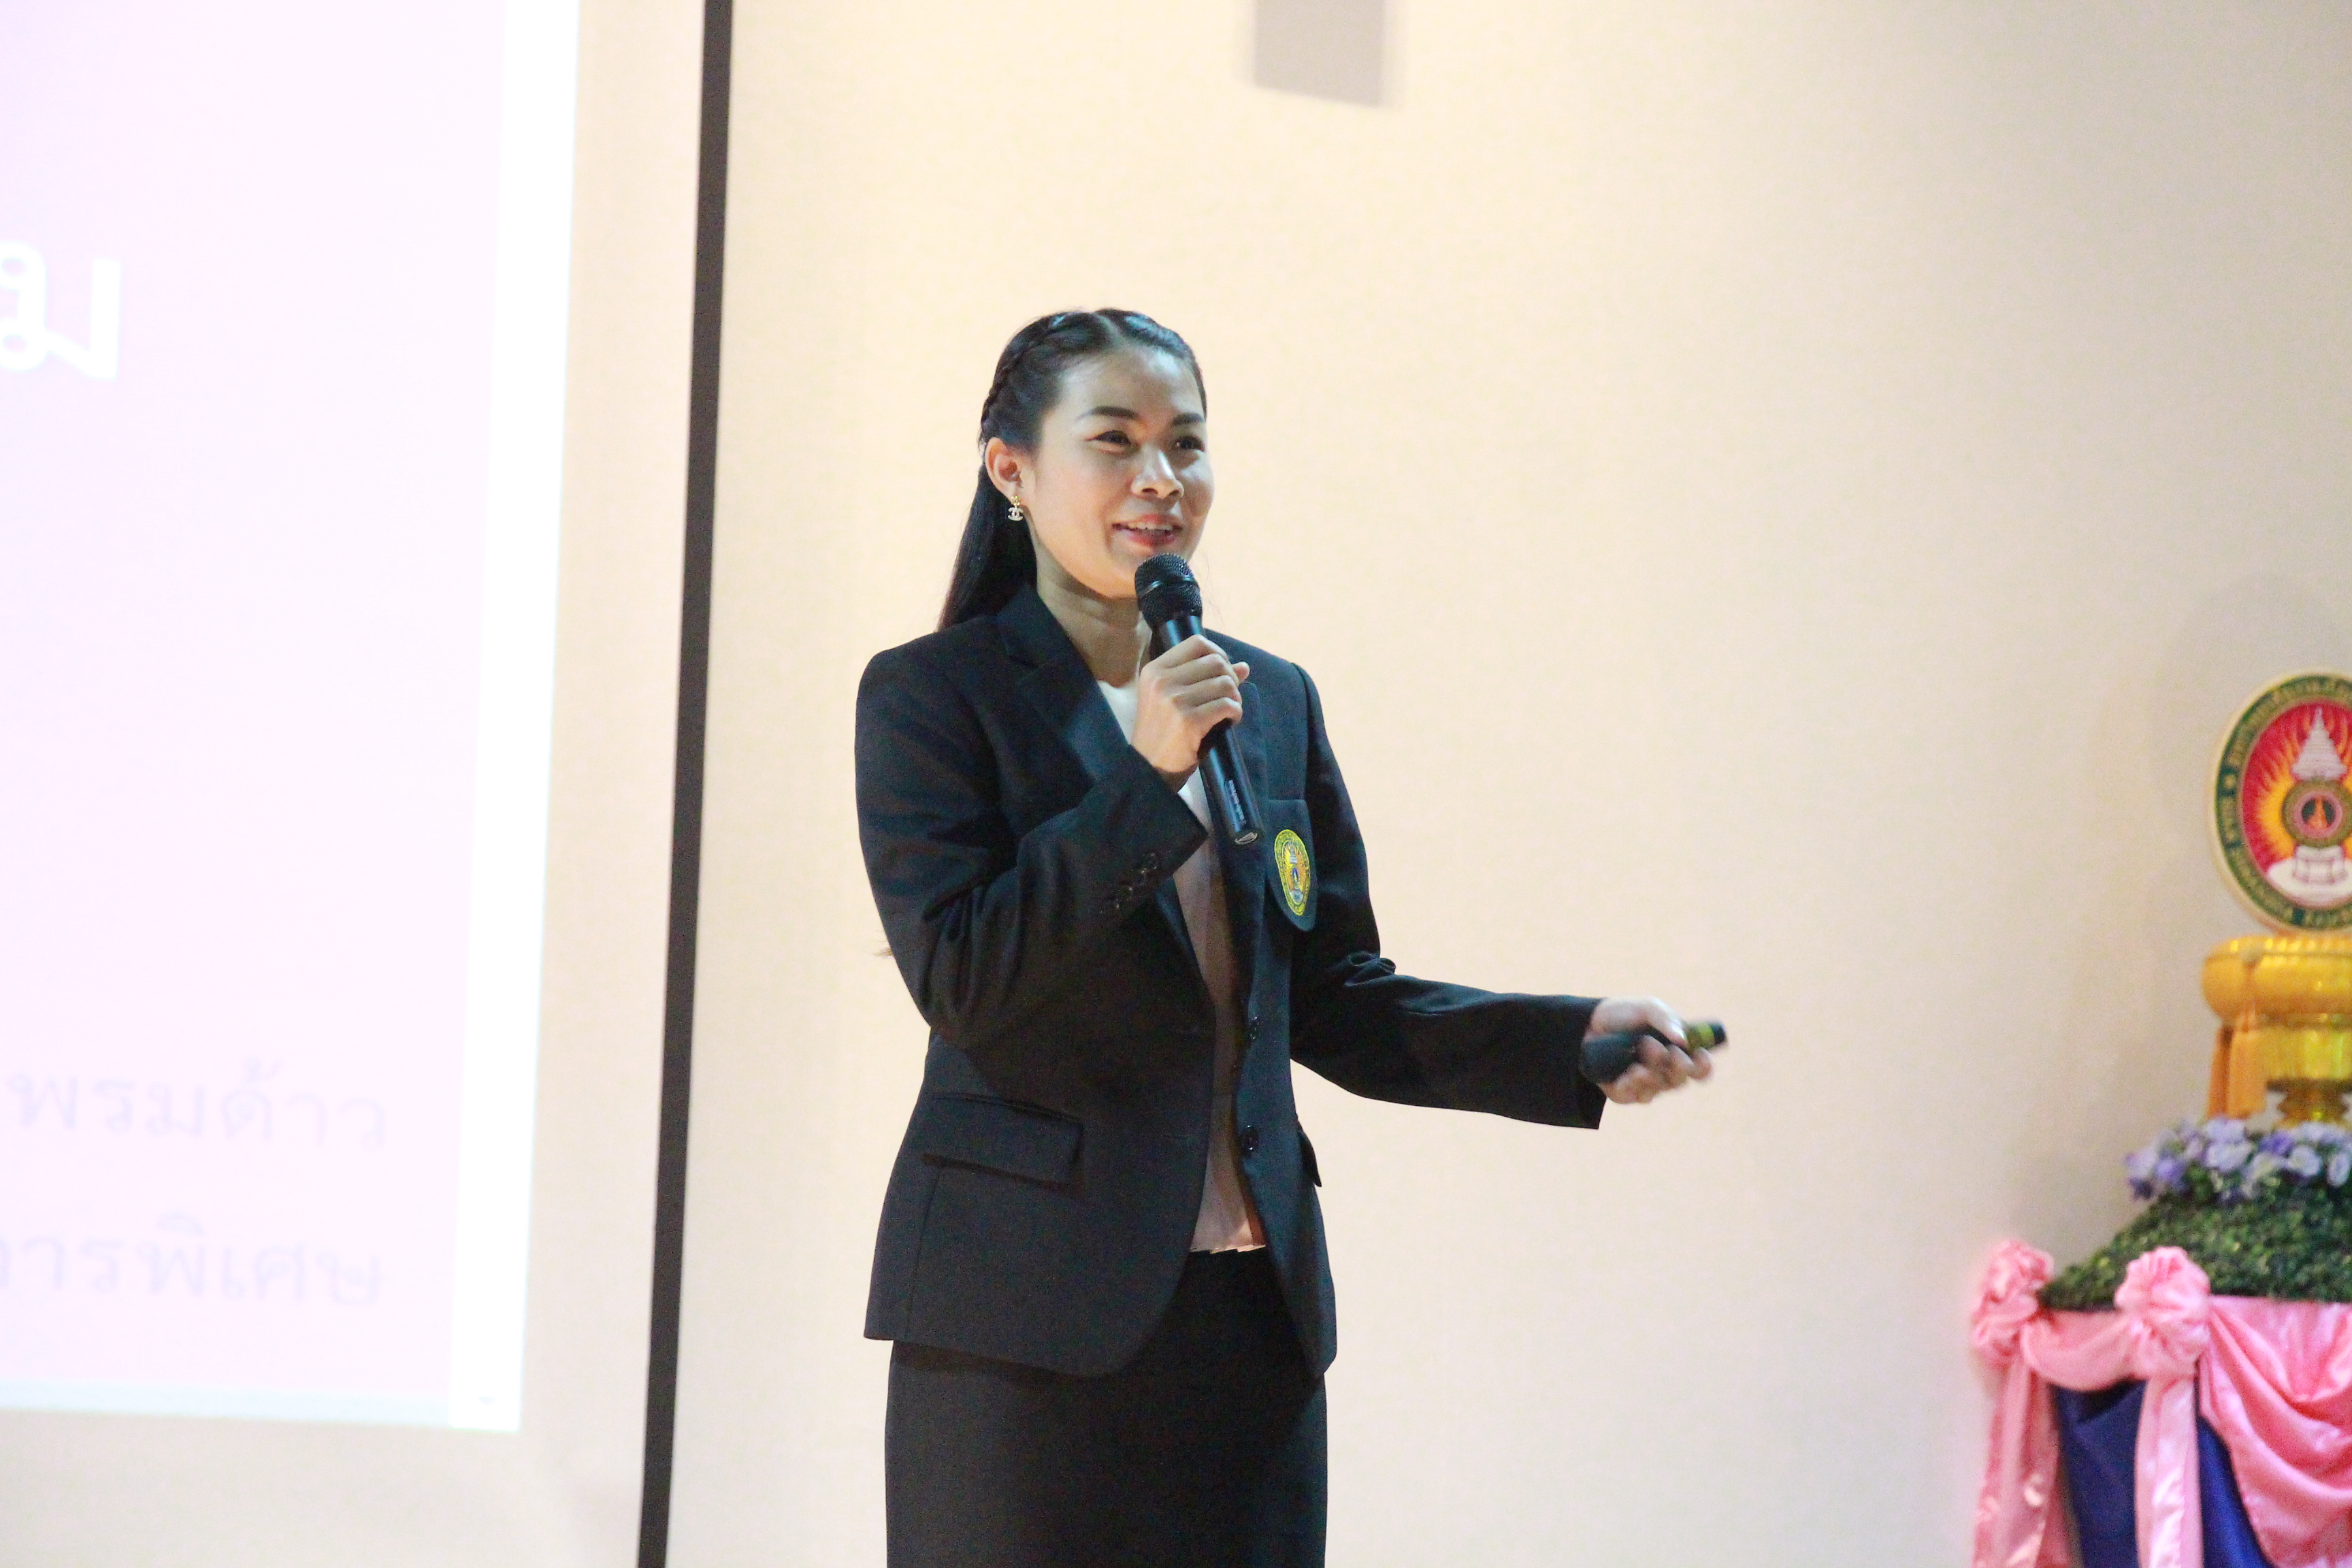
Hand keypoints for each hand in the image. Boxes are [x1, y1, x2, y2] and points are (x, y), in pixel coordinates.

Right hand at [1131, 634, 1249, 783]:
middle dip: (1230, 677)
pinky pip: (1227, 705)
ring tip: (1229, 710)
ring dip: (1235, 697)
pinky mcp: (1189, 720)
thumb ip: (1205, 678)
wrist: (1150, 768)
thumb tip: (1243, 666)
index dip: (1218, 654)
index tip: (1222, 672)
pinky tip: (1230, 720)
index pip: (1197, 643)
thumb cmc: (1162, 732)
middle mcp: (1162, 680)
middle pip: (1215, 661)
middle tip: (1228, 696)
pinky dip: (1235, 712)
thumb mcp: (1174, 699)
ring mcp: (1175, 700)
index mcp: (1155, 670)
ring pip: (1225, 683)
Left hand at [1588, 995, 1712, 1105]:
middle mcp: (1663, 1070)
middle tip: (1669, 1053)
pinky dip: (1635, 1084)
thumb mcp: (1647, 1008)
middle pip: (1681, 1081)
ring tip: (1641, 1051)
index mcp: (1675, 1051)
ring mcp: (1645, 1083)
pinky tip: (1630, 1072)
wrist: (1588, 1023)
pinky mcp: (1625, 1092)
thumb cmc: (1623, 1014)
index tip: (1701, 1056)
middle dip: (1678, 1067)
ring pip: (1660, 1088)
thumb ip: (1666, 1020)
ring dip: (1654, 1071)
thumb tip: (1684, 1040)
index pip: (1699, 1067)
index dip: (1704, 1065)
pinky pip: (1637, 1095)